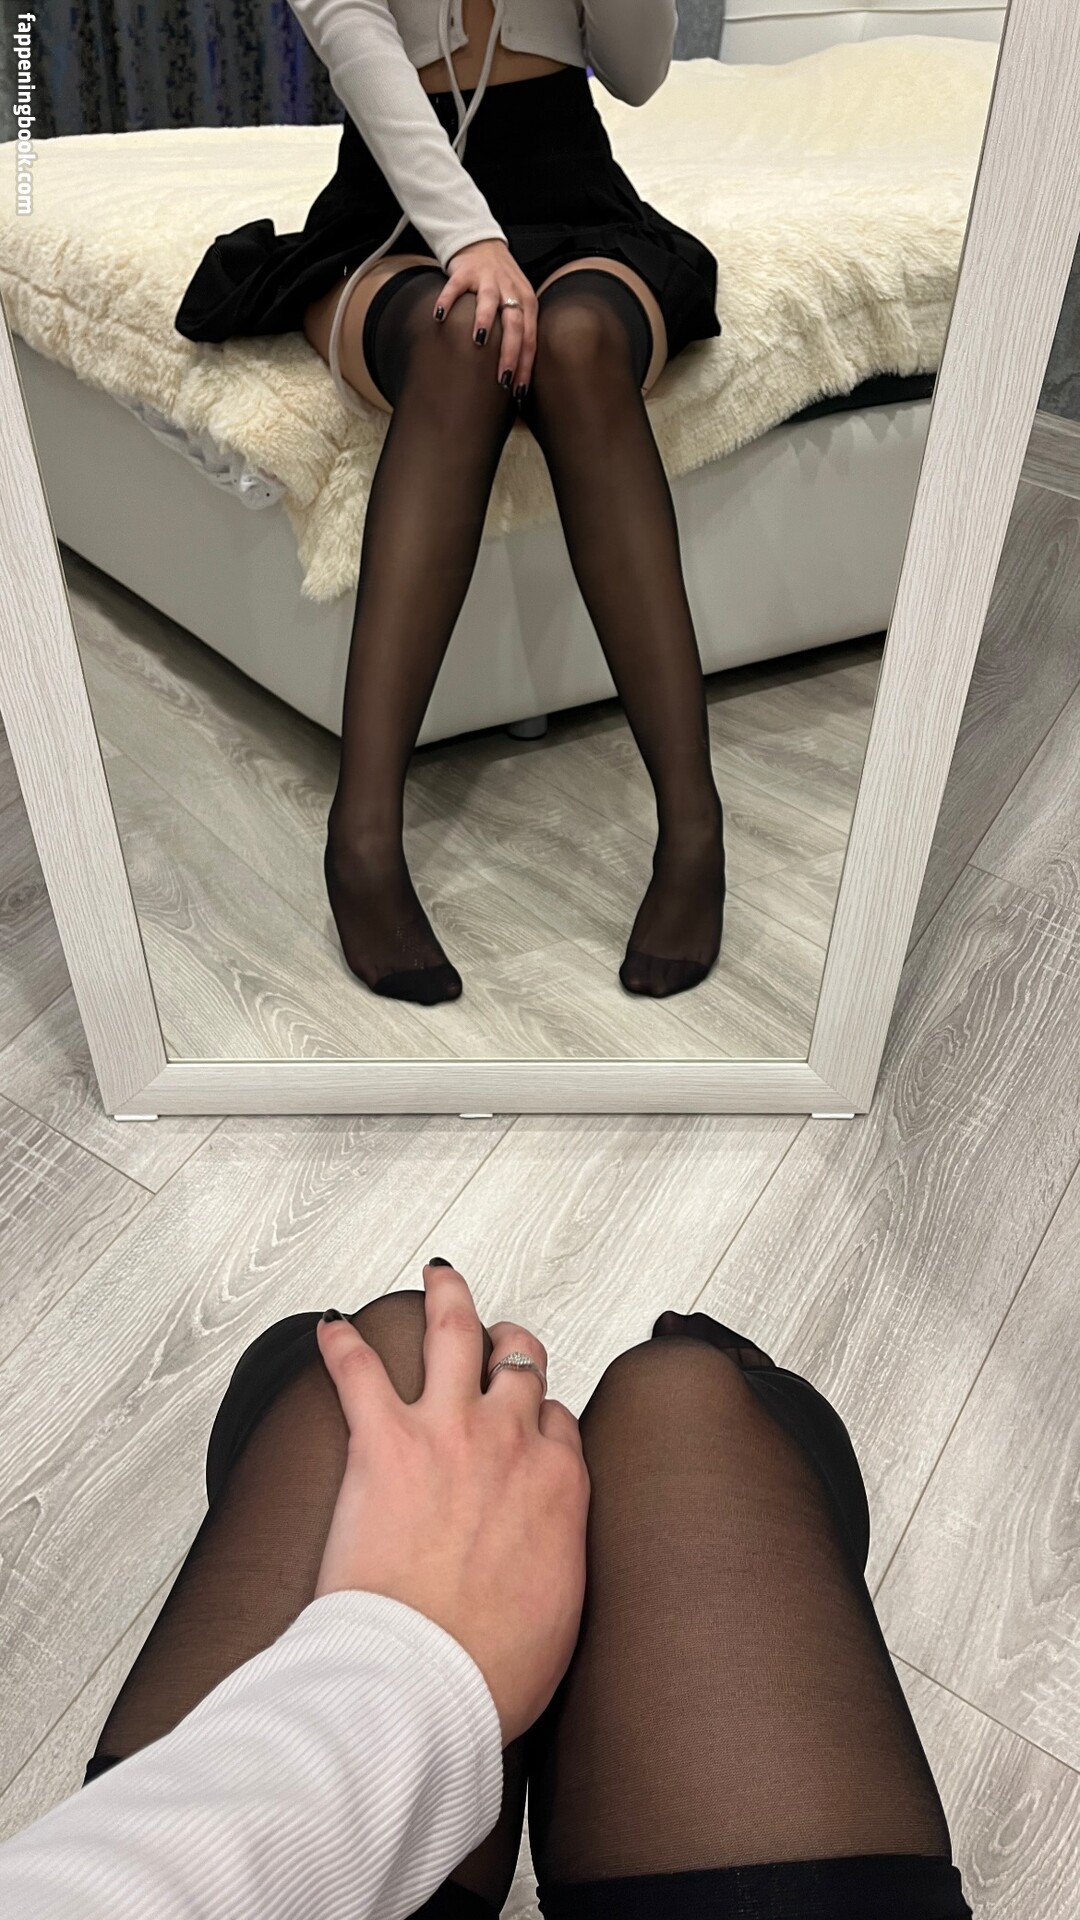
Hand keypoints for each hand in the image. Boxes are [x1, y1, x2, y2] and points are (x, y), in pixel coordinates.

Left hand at [314, 1262, 589, 1745]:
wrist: (427, 1678)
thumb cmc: (488, 1668)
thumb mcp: (560, 1618)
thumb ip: (557, 1568)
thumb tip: (547, 1570)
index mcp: (558, 1485)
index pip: (557, 1421)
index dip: (540, 1413)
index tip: (531, 1417)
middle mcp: (509, 1441)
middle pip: (519, 1364)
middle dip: (510, 1344)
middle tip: (500, 1337)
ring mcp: (446, 1431)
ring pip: (453, 1335)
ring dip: (446, 1298)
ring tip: (439, 1277)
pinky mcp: (382, 1440)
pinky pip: (357, 1371)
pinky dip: (340, 1343)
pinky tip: (330, 1326)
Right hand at [436, 239, 537, 397]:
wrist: (482, 244)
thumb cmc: (501, 284)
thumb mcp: (518, 304)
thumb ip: (519, 332)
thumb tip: (516, 376)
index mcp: (527, 303)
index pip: (529, 339)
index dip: (525, 366)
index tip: (518, 392)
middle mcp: (511, 290)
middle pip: (515, 324)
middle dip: (509, 353)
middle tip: (502, 378)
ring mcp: (488, 279)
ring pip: (490, 301)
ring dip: (485, 321)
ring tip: (479, 342)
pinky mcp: (465, 271)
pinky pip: (455, 286)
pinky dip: (447, 300)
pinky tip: (439, 317)